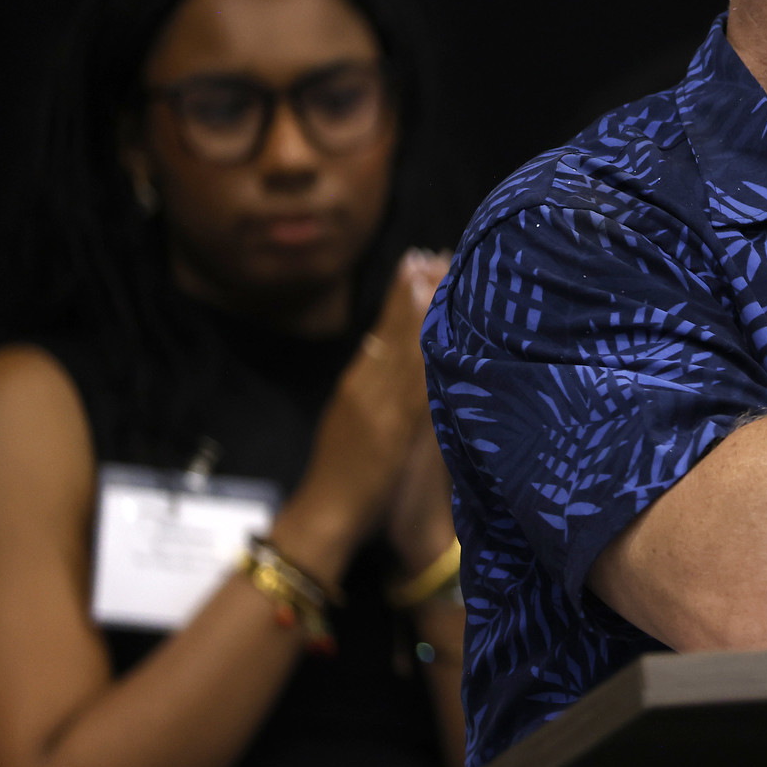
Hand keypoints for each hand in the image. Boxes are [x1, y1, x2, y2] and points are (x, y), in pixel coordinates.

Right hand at [271, 249, 451, 584]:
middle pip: (395, 328)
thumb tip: (388, 358)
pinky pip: (416, 383)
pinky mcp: (390, 427)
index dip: (402, 294)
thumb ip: (371, 391)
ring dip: (423, 307)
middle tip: (441, 252)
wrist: (322, 515)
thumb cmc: (341, 478)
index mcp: (355, 383)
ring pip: (405, 346)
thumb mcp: (351, 422)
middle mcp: (363, 385)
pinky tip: (444, 331)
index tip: (422, 261)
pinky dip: (427, 354)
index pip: (381, 329)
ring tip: (440, 270)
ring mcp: (376, 404)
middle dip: (418, 288)